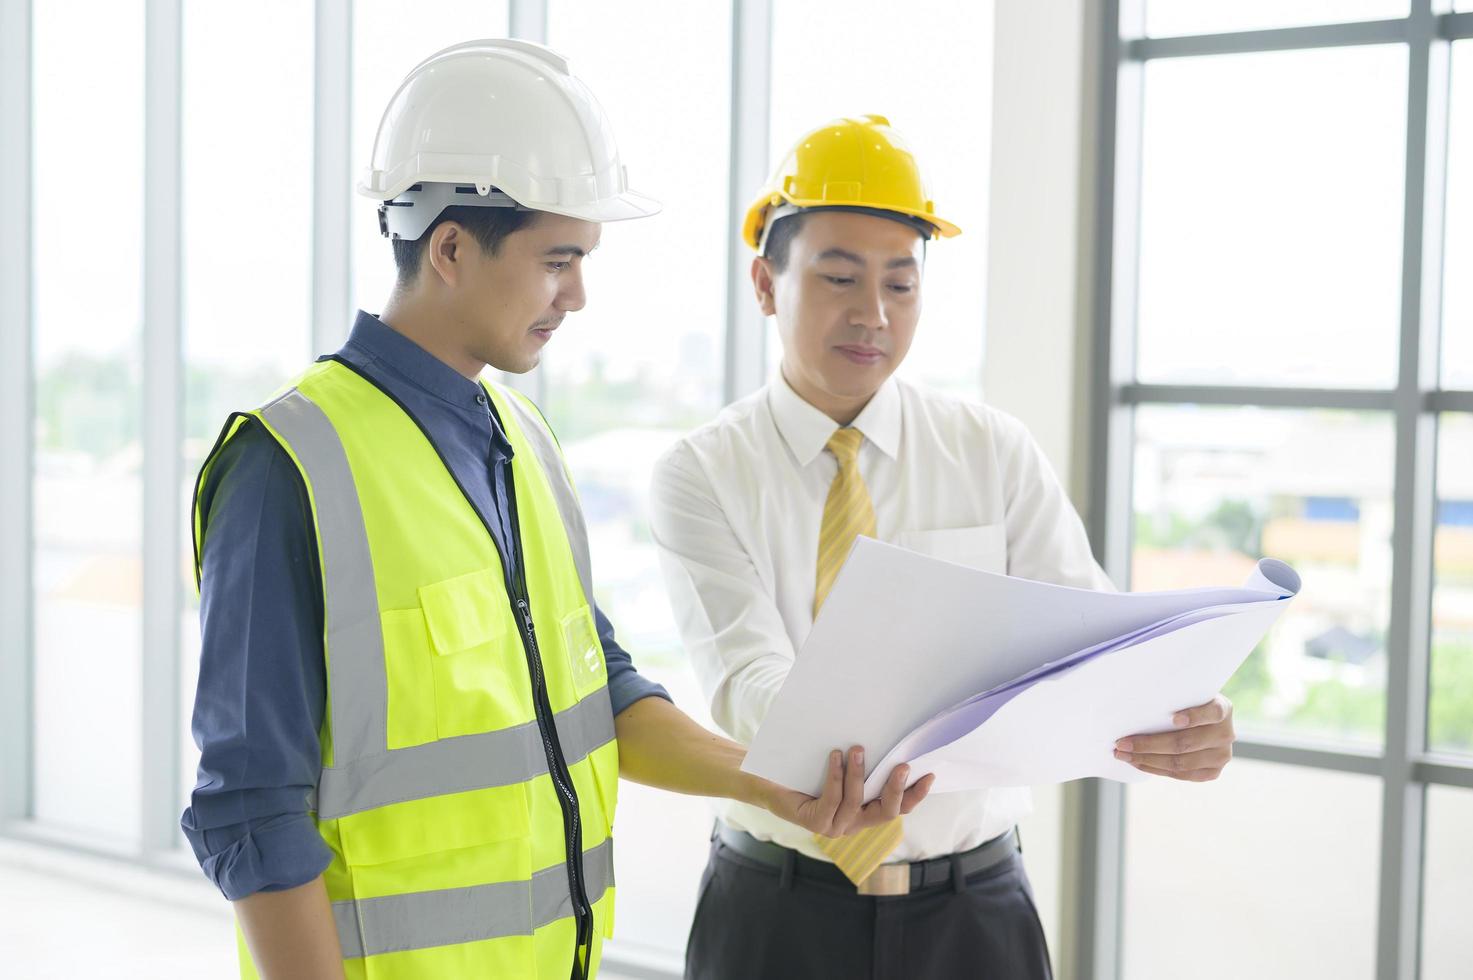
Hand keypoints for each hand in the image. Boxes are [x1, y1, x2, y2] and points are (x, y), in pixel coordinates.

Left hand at [755, 746, 934, 837]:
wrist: (771, 782)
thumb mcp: (843, 766)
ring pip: (856, 802)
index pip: (898, 808)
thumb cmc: (810, 771)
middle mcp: (854, 824)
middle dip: (895, 789)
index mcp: (866, 812)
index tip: (929, 774)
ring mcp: (835, 827)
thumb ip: (864, 761)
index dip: (915, 795)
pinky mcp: (816, 823)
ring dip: (860, 774)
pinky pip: (832, 799)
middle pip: (885, 813)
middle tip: (903, 765)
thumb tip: (886, 735)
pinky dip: (836, 776)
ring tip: (859, 748)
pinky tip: (835, 755)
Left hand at [1114, 695, 1234, 781]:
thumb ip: (1173, 698)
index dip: (1194, 716)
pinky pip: (1181, 775)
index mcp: (1222, 709)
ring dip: (1147, 759)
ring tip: (1123, 754)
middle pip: (1185, 743)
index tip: (1173, 718)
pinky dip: (1156, 769)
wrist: (1206, 721)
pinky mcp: (1213, 772)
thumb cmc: (1187, 704)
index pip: (1212, 712)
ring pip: (1180, 762)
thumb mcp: (1186, 694)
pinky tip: (1138, 763)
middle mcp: (1226, 733)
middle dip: (1149, 744)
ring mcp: (1221, 755)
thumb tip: (1135, 699)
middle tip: (1122, 742)